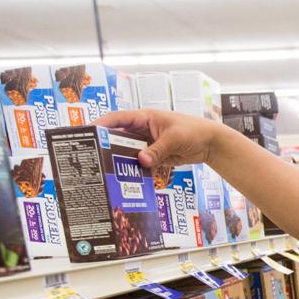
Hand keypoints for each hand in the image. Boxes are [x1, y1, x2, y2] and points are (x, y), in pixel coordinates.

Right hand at [92, 109, 225, 169]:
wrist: (210, 143)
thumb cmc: (194, 131)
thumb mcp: (175, 138)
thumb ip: (158, 150)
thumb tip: (141, 161)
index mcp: (145, 117)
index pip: (118, 119)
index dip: (102, 124)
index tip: (88, 132)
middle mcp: (142, 130)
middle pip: (119, 137)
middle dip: (106, 145)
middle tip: (91, 156)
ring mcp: (147, 143)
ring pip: (127, 152)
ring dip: (119, 161)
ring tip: (104, 171)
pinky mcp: (154, 156)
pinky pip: (139, 163)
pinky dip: (134, 170)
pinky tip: (126, 180)